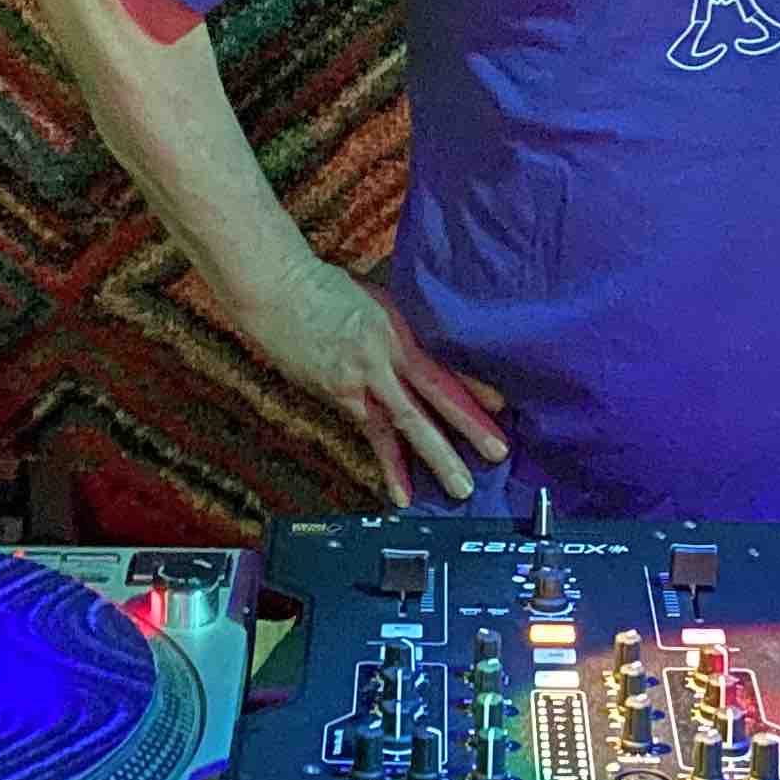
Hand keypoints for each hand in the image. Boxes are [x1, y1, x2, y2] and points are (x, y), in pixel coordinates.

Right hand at [242, 257, 509, 508]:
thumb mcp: (378, 298)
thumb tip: (431, 347)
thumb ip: (403, 326)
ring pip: (404, 423)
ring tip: (460, 487)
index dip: (471, 385)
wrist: (277, 292)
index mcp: (398, 327)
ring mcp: (360, 380)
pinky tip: (401, 492)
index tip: (501, 405)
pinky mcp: (339, 397)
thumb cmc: (327, 287)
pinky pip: (371, 434)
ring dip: (435, 456)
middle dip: (467, 426)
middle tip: (498, 453)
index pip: (441, 360)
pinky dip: (389, 463)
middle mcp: (384, 355)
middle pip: (431, 395)